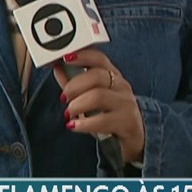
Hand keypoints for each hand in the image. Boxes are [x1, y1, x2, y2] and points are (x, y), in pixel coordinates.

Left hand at [53, 48, 144, 163]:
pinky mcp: (127, 122)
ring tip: (69, 113)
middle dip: (74, 86)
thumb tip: (57, 68)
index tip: (66, 58)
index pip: (99, 58)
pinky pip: (102, 120)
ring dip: (77, 104)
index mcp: (112, 75)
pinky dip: (83, 124)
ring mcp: (126, 103)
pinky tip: (74, 126)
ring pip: (98, 96)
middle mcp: (121, 86)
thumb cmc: (109, 113)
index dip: (82, 56)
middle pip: (97, 76)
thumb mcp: (92, 96)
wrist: (134, 136)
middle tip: (64, 97)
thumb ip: (74, 82)